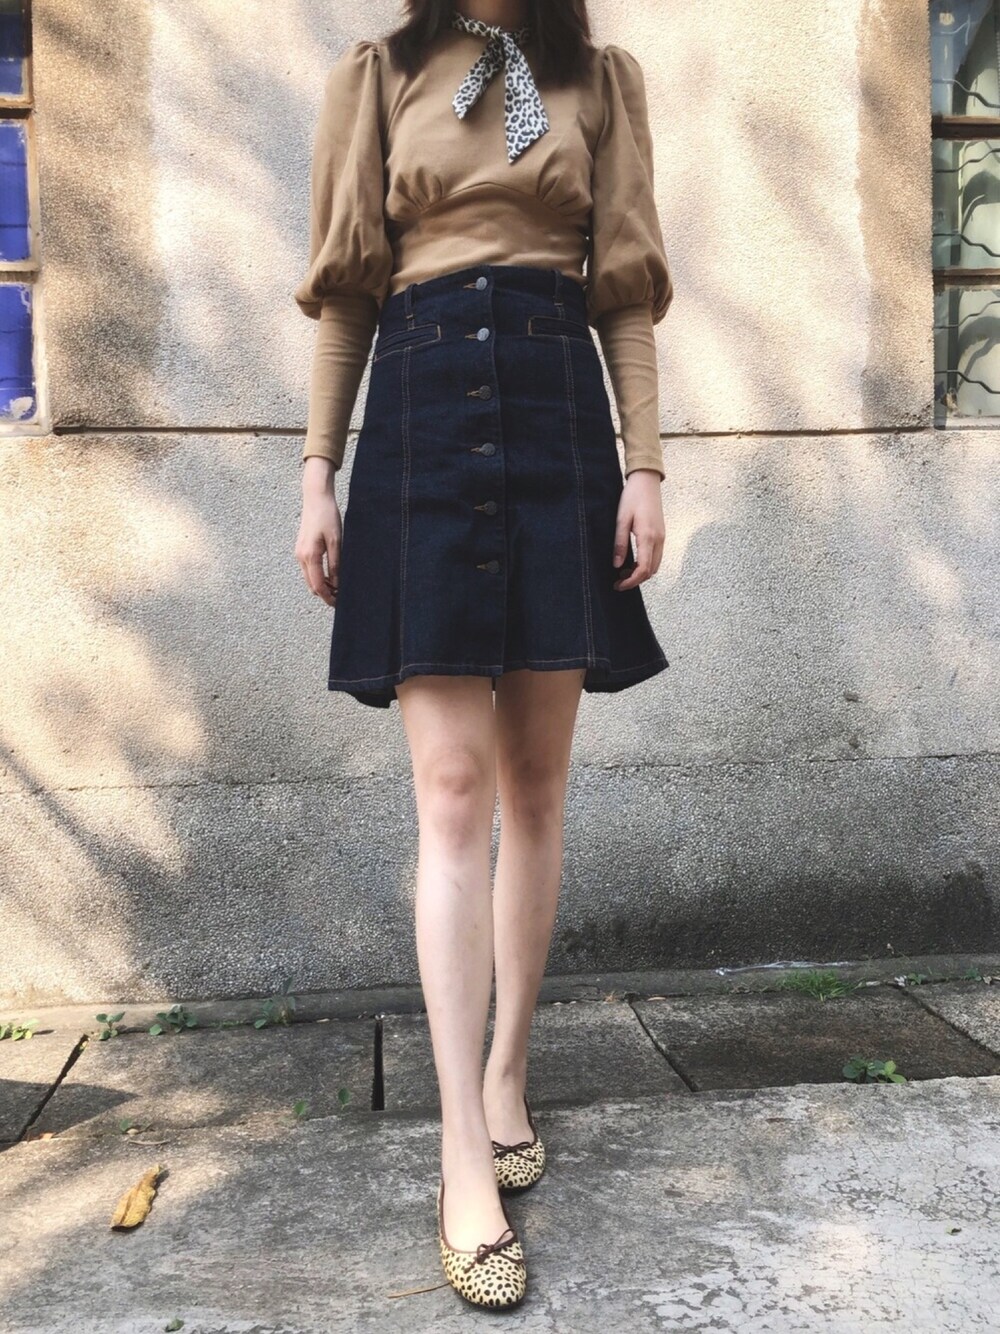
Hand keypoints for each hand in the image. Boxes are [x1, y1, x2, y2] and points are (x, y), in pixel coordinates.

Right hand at [295, 457, 341, 606]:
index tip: (339, 604)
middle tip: (341, 597)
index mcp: (310, 556)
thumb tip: (338, 583)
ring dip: (322, 585)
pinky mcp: (301, 549)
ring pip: (310, 578)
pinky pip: (309, 569)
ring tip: (339, 587)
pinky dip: (318, 576)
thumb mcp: (337, 541)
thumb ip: (336, 563)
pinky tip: (331, 575)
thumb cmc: (327, 516)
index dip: (328, 597)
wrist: (315, 498)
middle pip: (312, 585)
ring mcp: (299, 553)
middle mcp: (301, 557)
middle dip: (325, 594)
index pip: (318, 586)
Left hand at [612, 469, 664, 591]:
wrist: (647, 481)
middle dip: (635, 580)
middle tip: (618, 580)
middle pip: (651, 571)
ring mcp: (662, 538)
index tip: (618, 586)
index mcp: (648, 537)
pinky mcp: (661, 535)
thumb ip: (620, 544)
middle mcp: (659, 540)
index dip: (631, 582)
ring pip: (655, 565)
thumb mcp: (621, 520)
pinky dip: (645, 564)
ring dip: (641, 573)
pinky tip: (632, 561)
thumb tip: (617, 565)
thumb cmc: (632, 497)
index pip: (643, 569)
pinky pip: (656, 556)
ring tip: (623, 571)